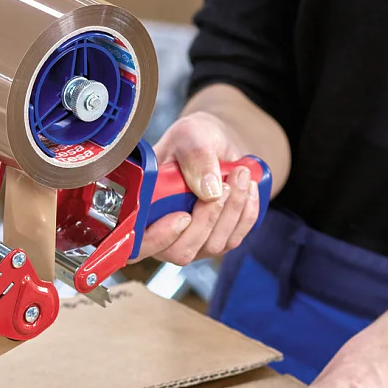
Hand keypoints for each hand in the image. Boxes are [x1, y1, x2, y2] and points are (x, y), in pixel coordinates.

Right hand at [135, 111, 262, 264]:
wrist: (219, 145)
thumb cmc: (195, 141)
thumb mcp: (191, 135)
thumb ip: (195, 156)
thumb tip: (209, 190)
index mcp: (143, 208)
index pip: (139, 244)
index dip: (158, 239)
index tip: (183, 216)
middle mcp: (162, 232)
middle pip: (180, 252)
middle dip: (206, 220)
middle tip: (225, 185)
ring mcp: (191, 241)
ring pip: (212, 246)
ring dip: (232, 210)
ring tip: (240, 174)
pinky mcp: (217, 242)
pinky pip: (234, 239)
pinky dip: (246, 213)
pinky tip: (248, 188)